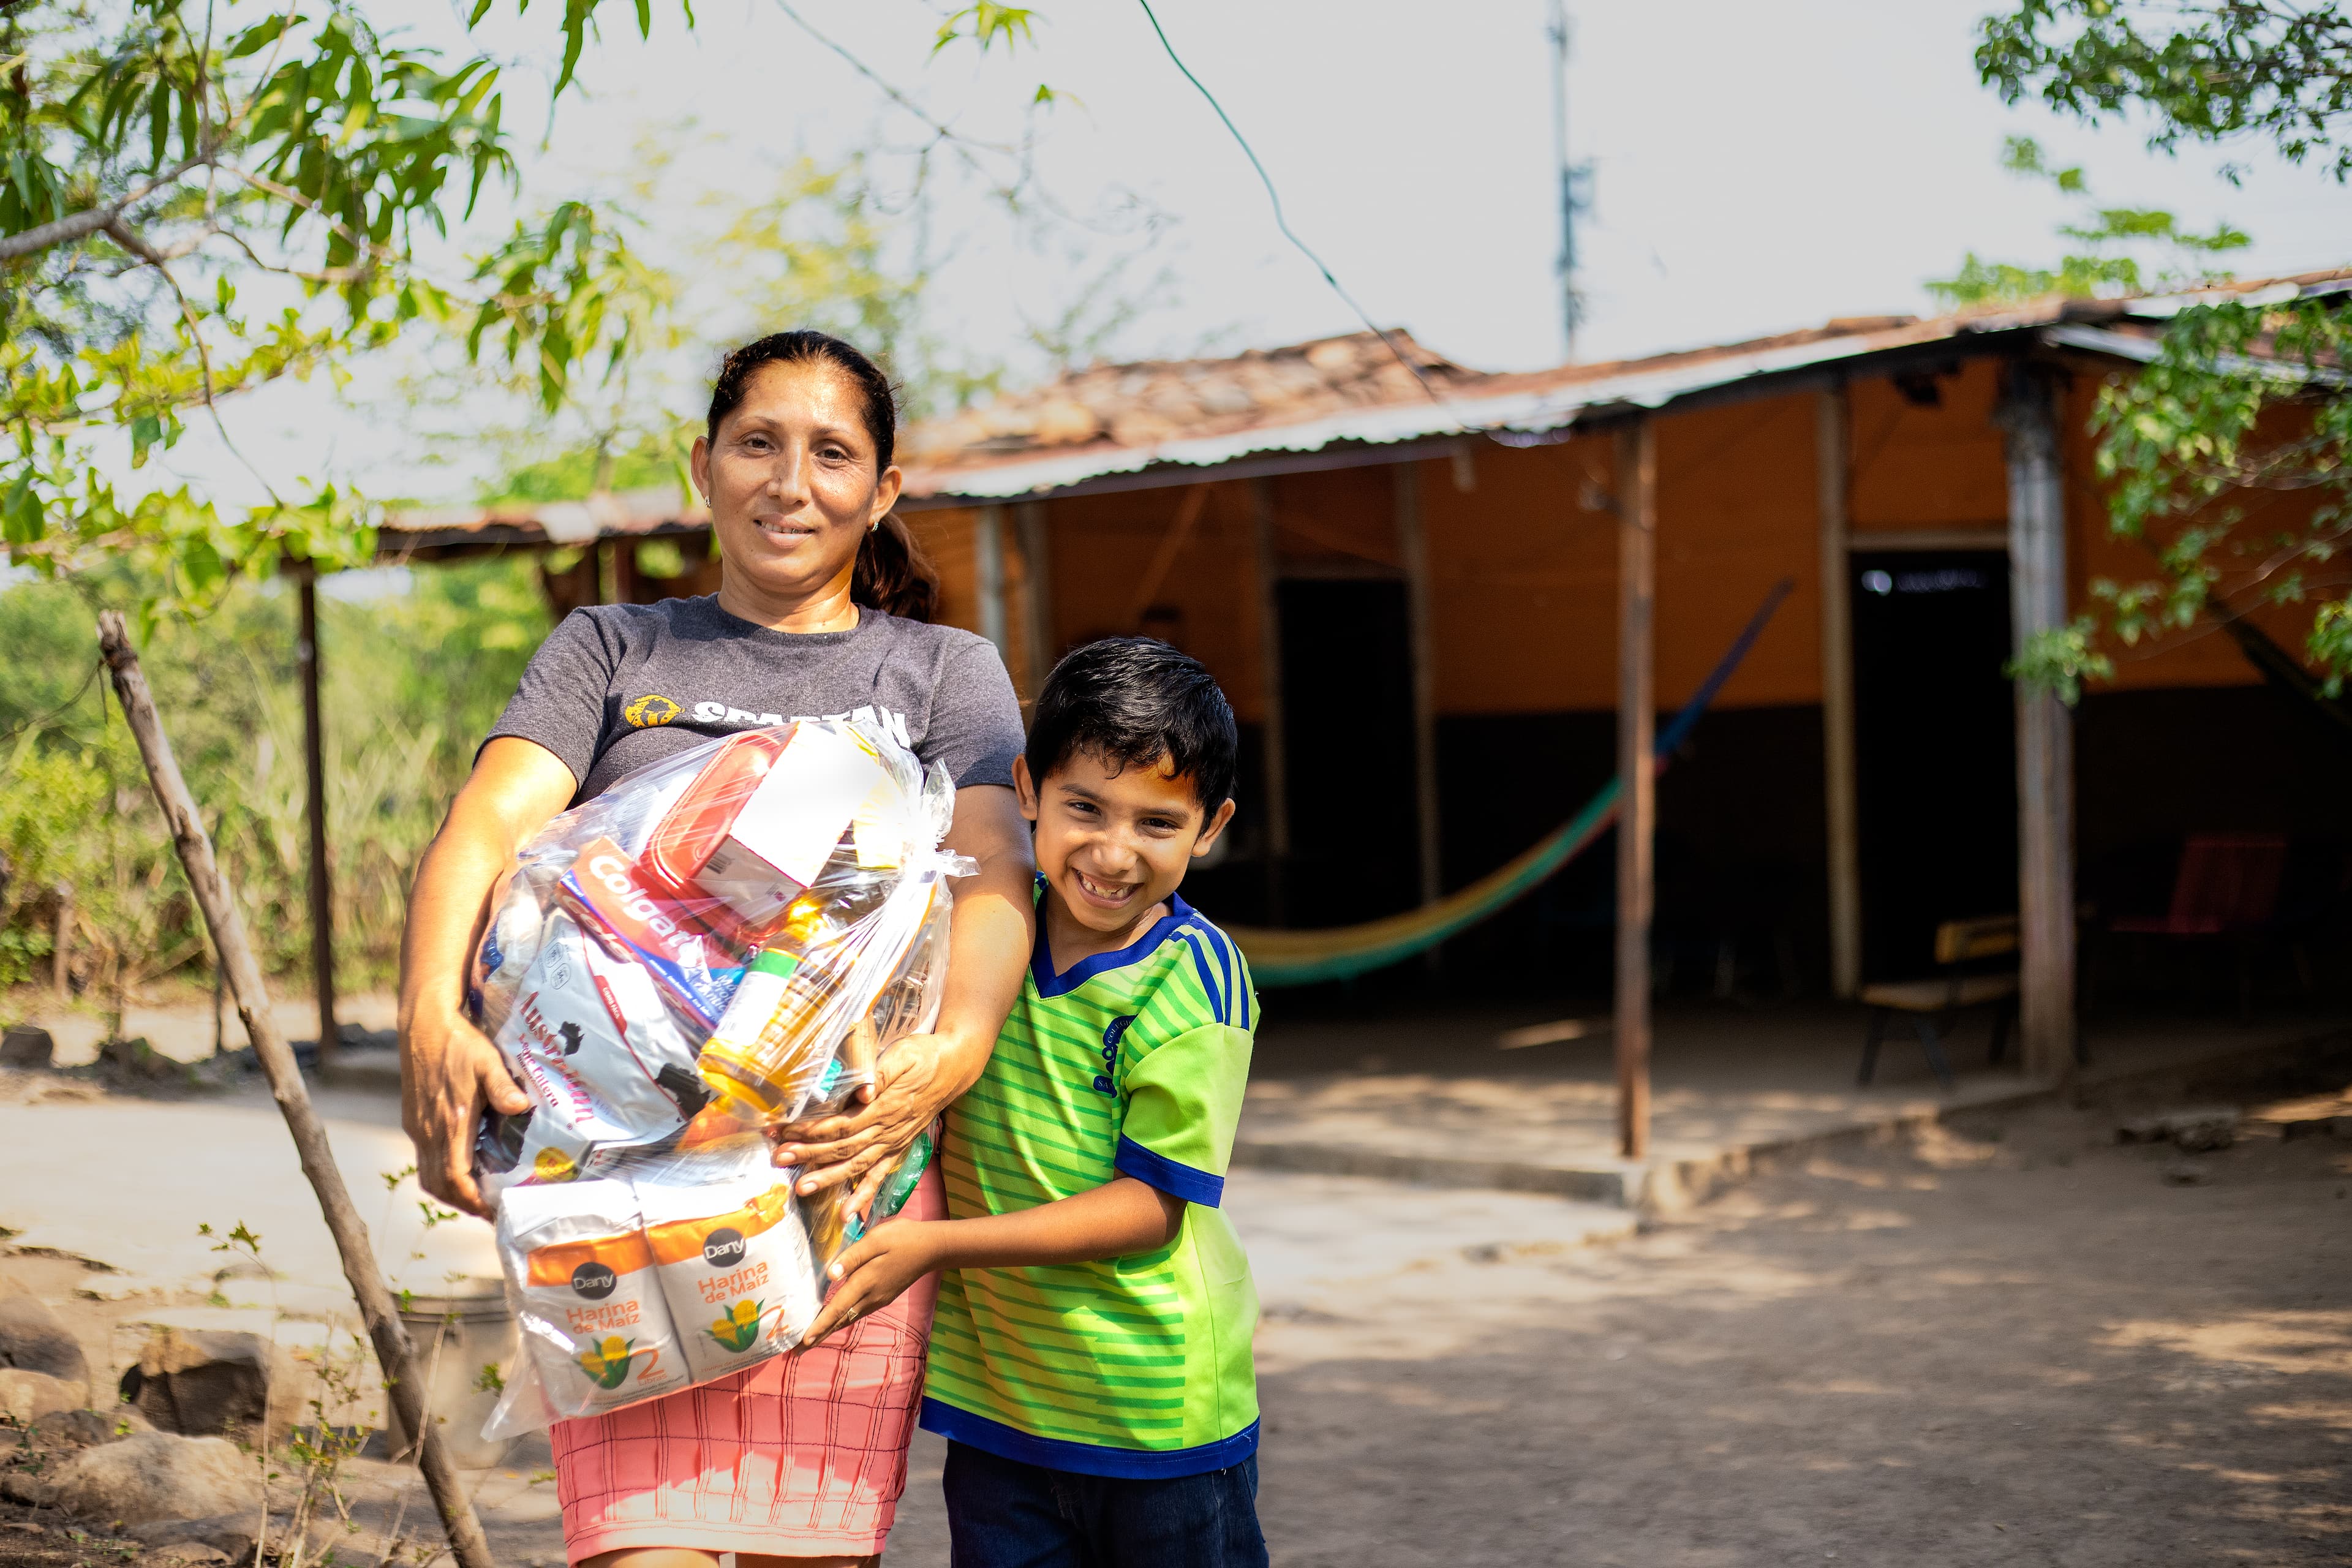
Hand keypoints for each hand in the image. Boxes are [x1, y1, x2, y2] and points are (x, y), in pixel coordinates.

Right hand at [400, 1004, 530, 1220]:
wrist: (423, 1026)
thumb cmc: (459, 1043)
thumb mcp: (487, 1061)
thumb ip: (502, 1087)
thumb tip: (521, 1107)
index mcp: (449, 1122)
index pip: (454, 1178)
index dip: (472, 1200)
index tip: (492, 1211)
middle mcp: (428, 1131)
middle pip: (440, 1185)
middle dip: (463, 1204)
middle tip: (490, 1211)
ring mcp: (417, 1128)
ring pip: (428, 1175)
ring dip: (450, 1192)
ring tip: (476, 1197)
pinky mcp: (412, 1122)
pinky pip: (424, 1160)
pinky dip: (442, 1174)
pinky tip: (461, 1169)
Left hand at [770, 1030, 976, 1198]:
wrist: (953, 1068)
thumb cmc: (923, 1056)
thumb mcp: (902, 1055)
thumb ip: (880, 1074)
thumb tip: (861, 1091)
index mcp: (886, 1106)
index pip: (842, 1123)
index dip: (812, 1129)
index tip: (785, 1131)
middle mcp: (888, 1130)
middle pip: (843, 1146)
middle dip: (809, 1153)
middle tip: (780, 1158)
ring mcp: (893, 1142)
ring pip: (856, 1165)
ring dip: (828, 1177)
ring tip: (802, 1188)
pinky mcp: (897, 1148)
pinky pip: (879, 1176)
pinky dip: (864, 1196)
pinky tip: (848, 1213)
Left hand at [800, 1218, 941, 1347]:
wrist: (932, 1248)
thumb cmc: (903, 1238)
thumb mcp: (877, 1239)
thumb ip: (853, 1256)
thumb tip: (831, 1274)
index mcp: (866, 1282)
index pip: (838, 1308)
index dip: (820, 1325)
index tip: (803, 1341)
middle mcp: (871, 1296)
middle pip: (840, 1320)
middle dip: (818, 1335)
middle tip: (796, 1351)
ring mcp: (878, 1299)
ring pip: (848, 1318)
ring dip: (828, 1330)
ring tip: (809, 1340)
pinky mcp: (883, 1297)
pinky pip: (856, 1313)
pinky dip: (841, 1320)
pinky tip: (834, 1320)